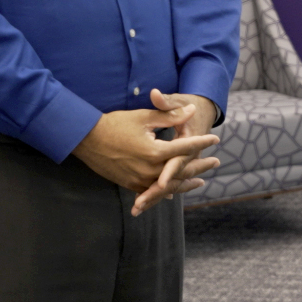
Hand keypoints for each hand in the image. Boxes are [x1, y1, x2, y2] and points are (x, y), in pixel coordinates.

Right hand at [71, 101, 219, 205]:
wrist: (85, 139)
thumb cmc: (114, 124)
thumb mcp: (144, 117)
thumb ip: (170, 116)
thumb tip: (192, 110)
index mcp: (155, 151)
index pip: (185, 147)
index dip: (202, 143)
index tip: (215, 139)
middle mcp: (149, 170)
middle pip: (181, 170)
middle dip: (200, 166)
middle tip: (216, 162)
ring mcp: (139, 180)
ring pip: (169, 185)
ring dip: (186, 182)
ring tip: (201, 181)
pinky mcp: (130, 185)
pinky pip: (152, 190)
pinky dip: (166, 189)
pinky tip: (174, 191)